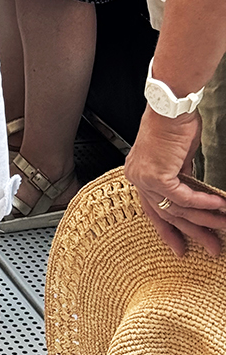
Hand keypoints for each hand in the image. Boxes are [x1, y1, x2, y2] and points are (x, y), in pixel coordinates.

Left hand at [124, 106, 225, 256]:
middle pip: (166, 214)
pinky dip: (204, 202)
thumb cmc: (174, 126)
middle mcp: (136, 177)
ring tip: (225, 223)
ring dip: (205, 218)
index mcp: (138, 174)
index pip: (151, 209)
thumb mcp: (176, 158)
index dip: (167, 230)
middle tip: (212, 247)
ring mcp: (144, 177)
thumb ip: (179, 178)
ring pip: (178, 209)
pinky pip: (184, 197)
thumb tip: (193, 197)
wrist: (171, 106)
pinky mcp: (157, 176)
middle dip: (192, 232)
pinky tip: (220, 205)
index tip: (180, 248)